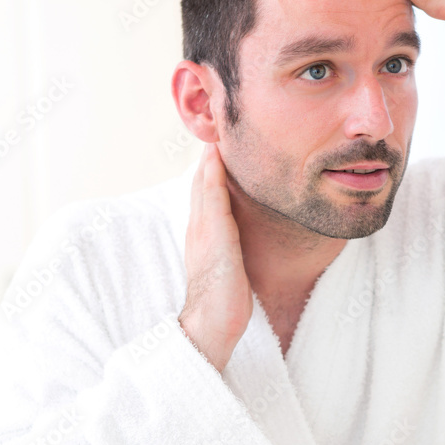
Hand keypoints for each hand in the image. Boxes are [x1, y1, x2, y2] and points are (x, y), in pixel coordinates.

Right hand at [179, 145, 252, 372]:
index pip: (206, 190)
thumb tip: (245, 241)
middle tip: (215, 119)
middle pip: (201, 178)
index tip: (221, 140)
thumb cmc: (226, 302)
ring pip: (203, 180)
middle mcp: (199, 226)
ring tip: (214, 123)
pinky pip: (211, 196)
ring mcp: (202, 229)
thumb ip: (234, 248)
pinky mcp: (212, 235)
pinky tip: (216, 152)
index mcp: (203, 233)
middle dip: (208, 150)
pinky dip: (212, 172)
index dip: (211, 164)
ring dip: (208, 152)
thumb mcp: (230, 266)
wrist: (212, 325)